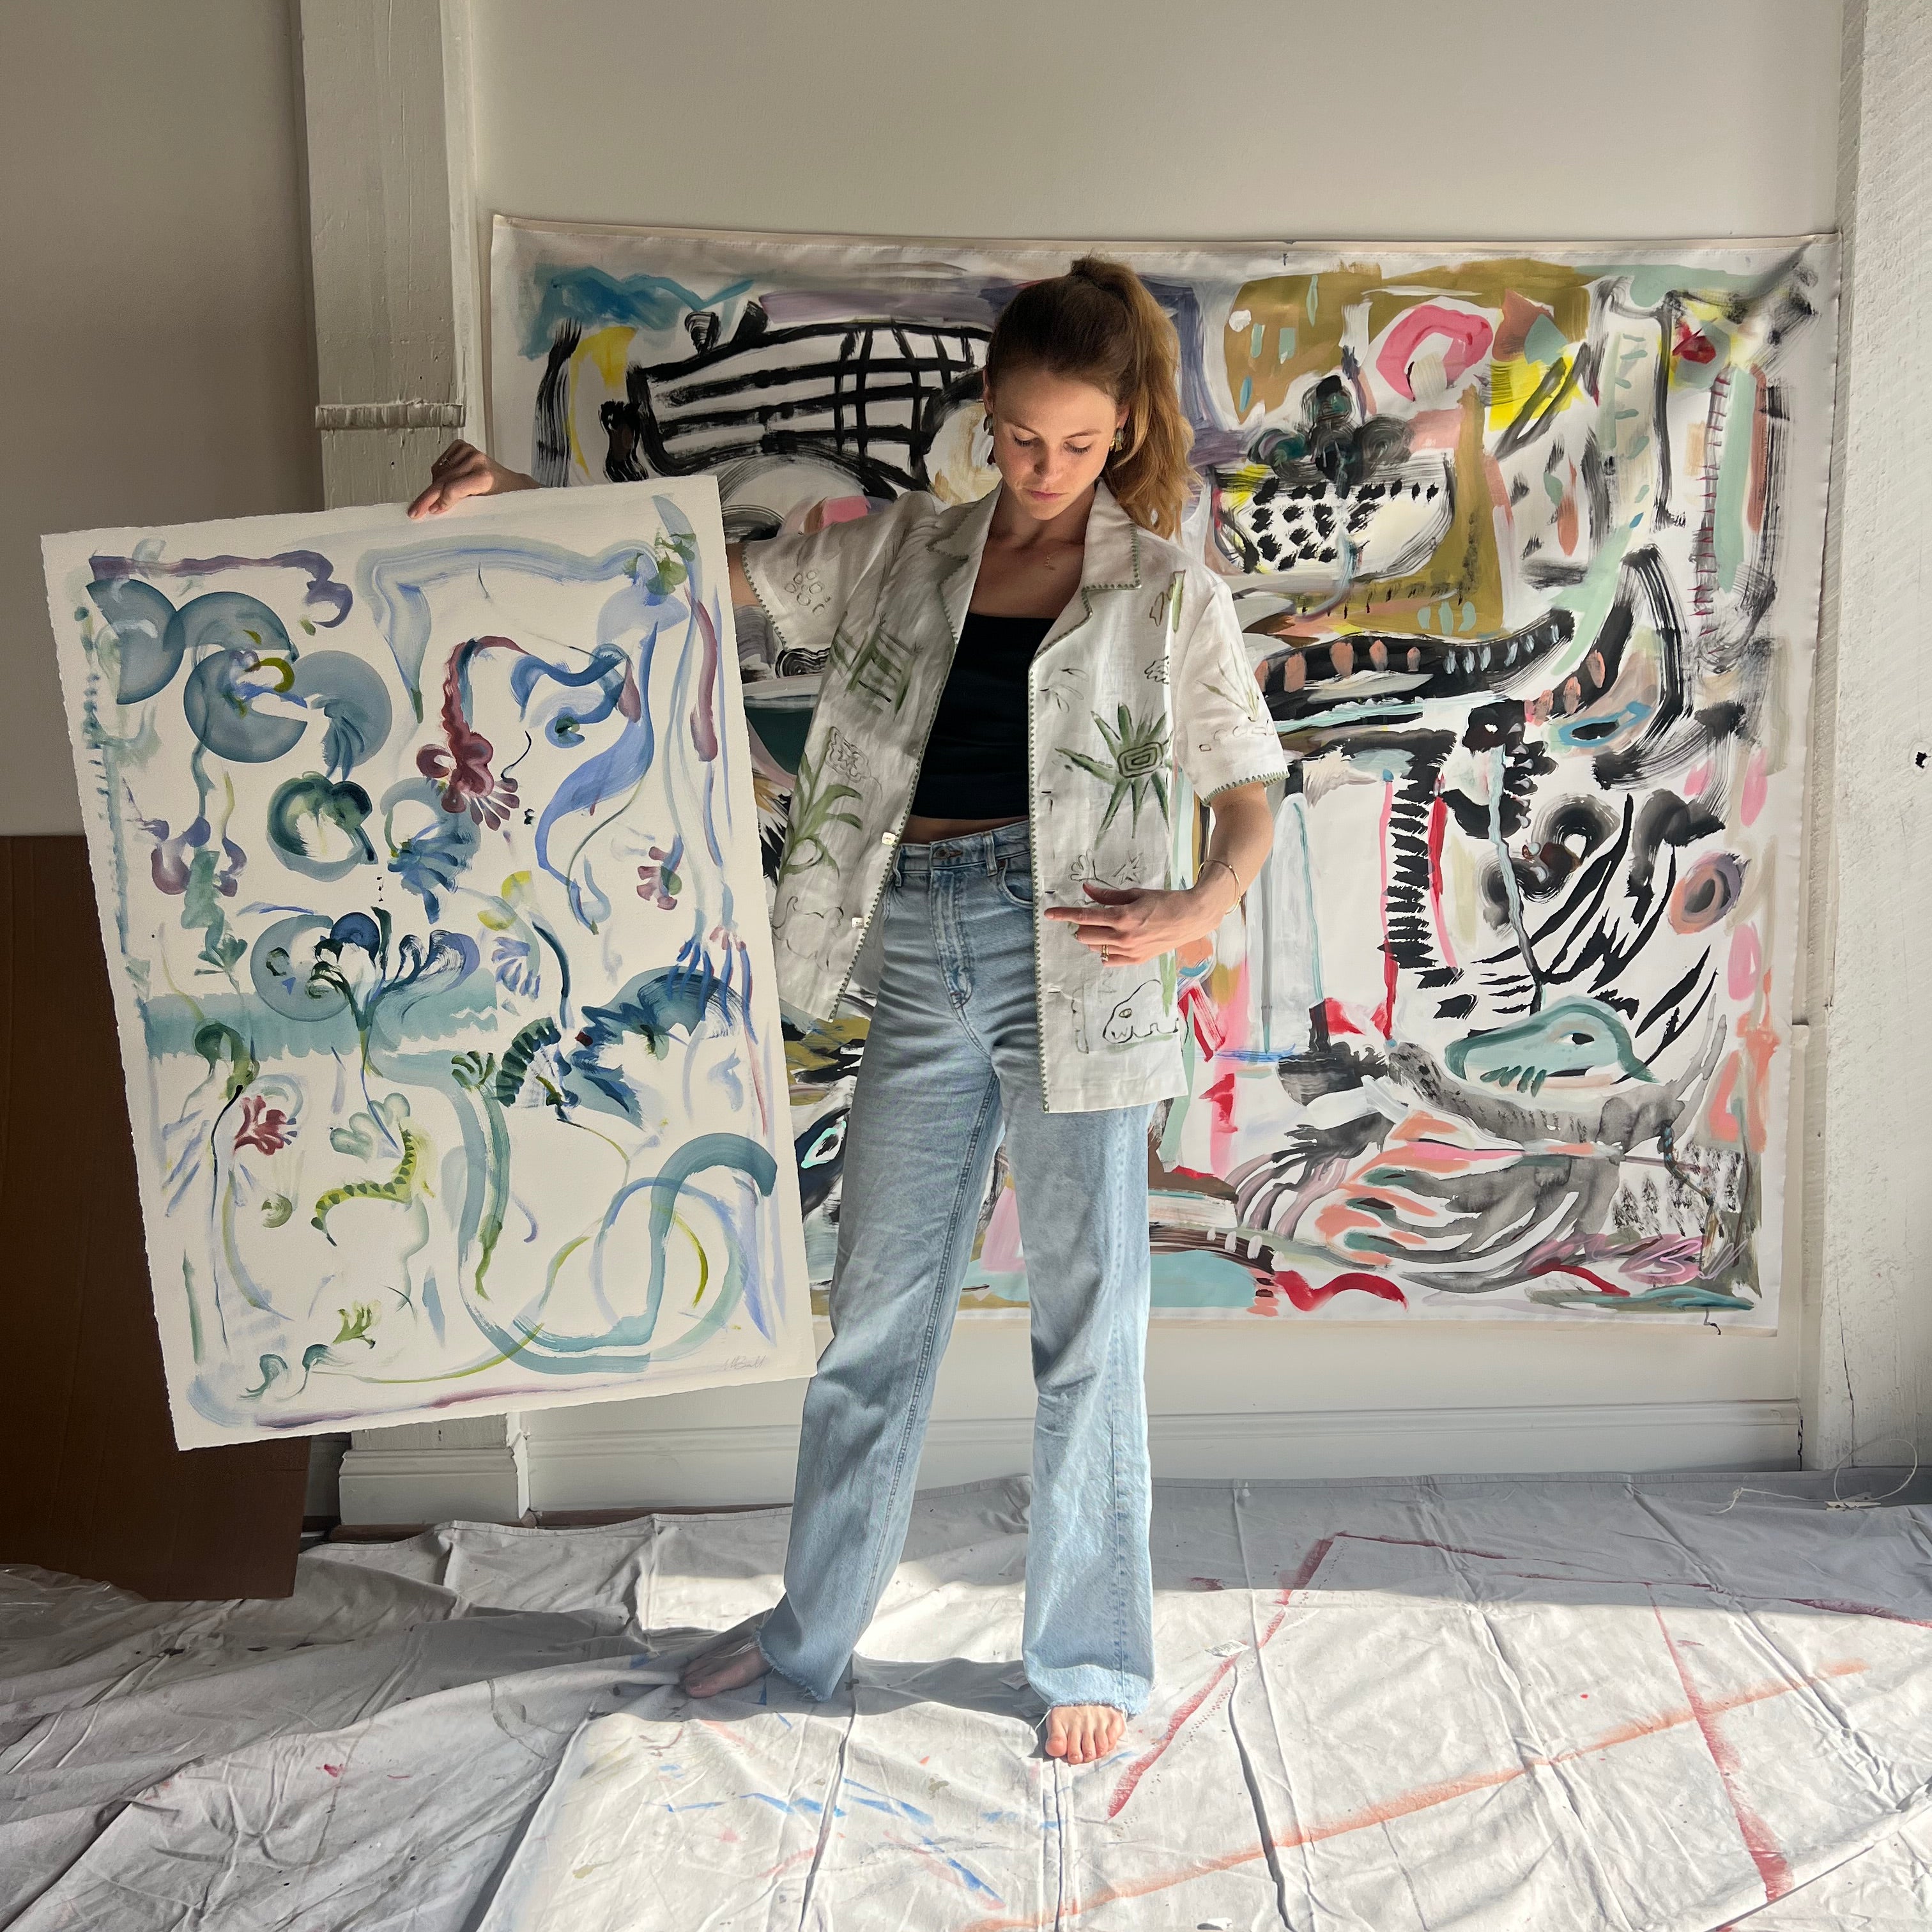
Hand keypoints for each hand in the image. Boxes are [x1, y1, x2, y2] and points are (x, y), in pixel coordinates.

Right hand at [406, 440, 537, 518]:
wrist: (513, 484)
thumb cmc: (503, 498)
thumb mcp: (487, 508)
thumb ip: (465, 509)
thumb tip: (437, 511)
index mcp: (485, 477)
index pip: (454, 489)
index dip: (440, 502)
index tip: (431, 512)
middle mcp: (476, 460)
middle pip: (443, 482)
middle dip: (427, 498)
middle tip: (414, 511)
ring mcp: (468, 451)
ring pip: (439, 473)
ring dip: (434, 487)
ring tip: (439, 500)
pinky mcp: (462, 447)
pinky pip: (440, 464)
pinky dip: (439, 475)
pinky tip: (446, 484)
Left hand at [1043, 881, 1234, 965]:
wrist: (1191, 918)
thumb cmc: (1165, 901)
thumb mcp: (1135, 894)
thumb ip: (1107, 895)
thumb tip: (1086, 890)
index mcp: (1122, 917)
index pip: (1084, 917)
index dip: (1064, 915)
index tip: (1049, 914)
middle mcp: (1123, 937)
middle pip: (1084, 935)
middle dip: (1081, 925)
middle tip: (1091, 917)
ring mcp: (1129, 951)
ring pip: (1094, 947)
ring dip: (1092, 937)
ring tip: (1106, 927)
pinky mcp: (1136, 960)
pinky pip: (1108, 960)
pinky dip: (1103, 951)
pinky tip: (1110, 943)